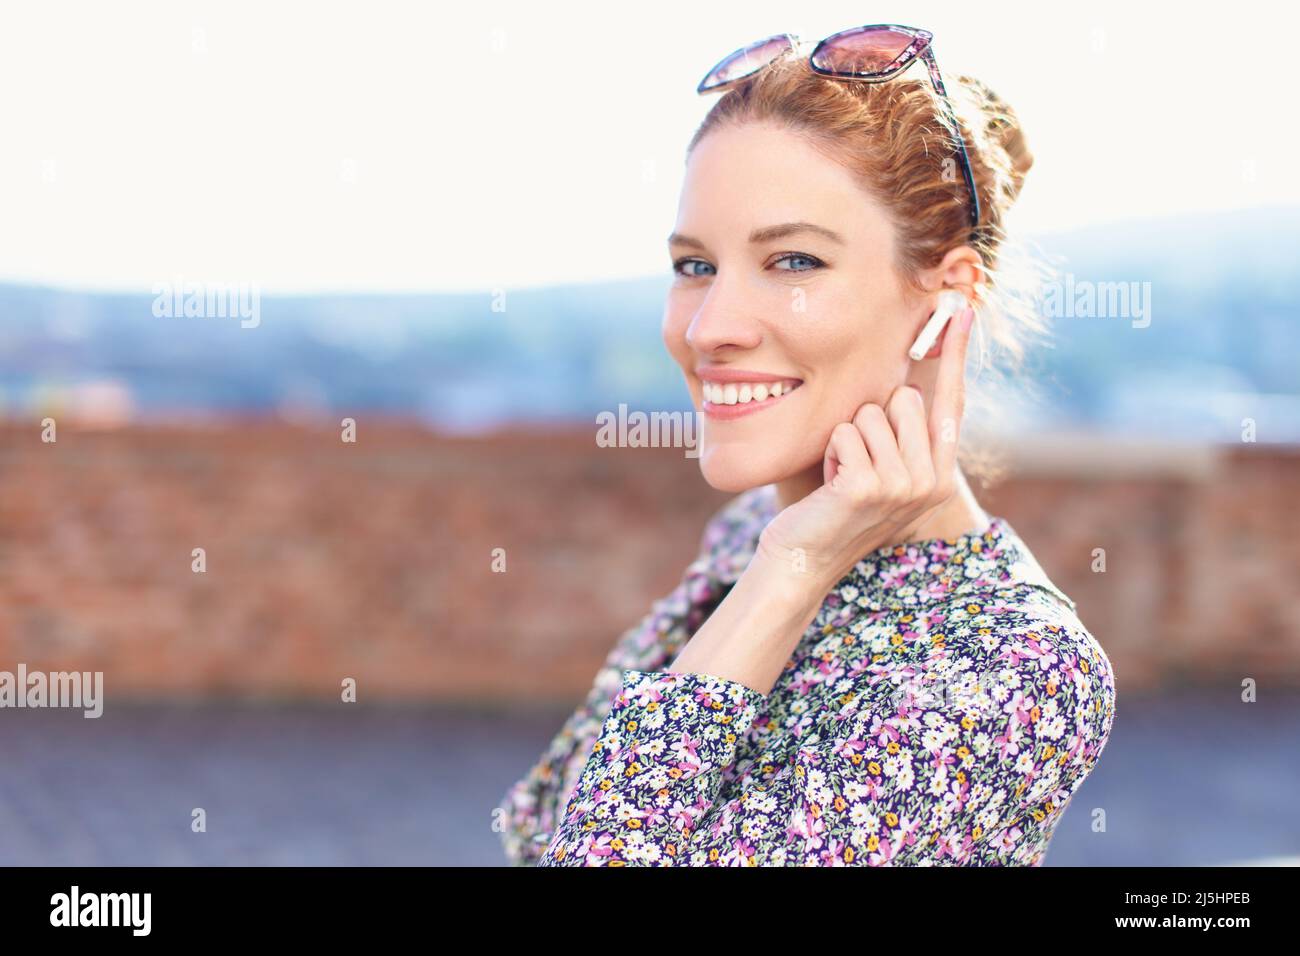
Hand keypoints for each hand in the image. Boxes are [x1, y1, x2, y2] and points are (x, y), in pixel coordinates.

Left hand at [755, 306, 974, 592]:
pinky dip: (828, 452)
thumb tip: (910, 385)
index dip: (955, 354)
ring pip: (870, 414)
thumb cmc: (833, 508)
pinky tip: (828, 485)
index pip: (951, 402)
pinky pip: (844, 433)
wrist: (803, 558)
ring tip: (840, 477)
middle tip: (854, 462)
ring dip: (844, 440)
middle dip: (869, 420)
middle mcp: (931, 482)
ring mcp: (904, 487)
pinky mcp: (869, 488)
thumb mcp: (877, 471)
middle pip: (904, 399)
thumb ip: (900, 435)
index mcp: (939, 475)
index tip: (961, 308)